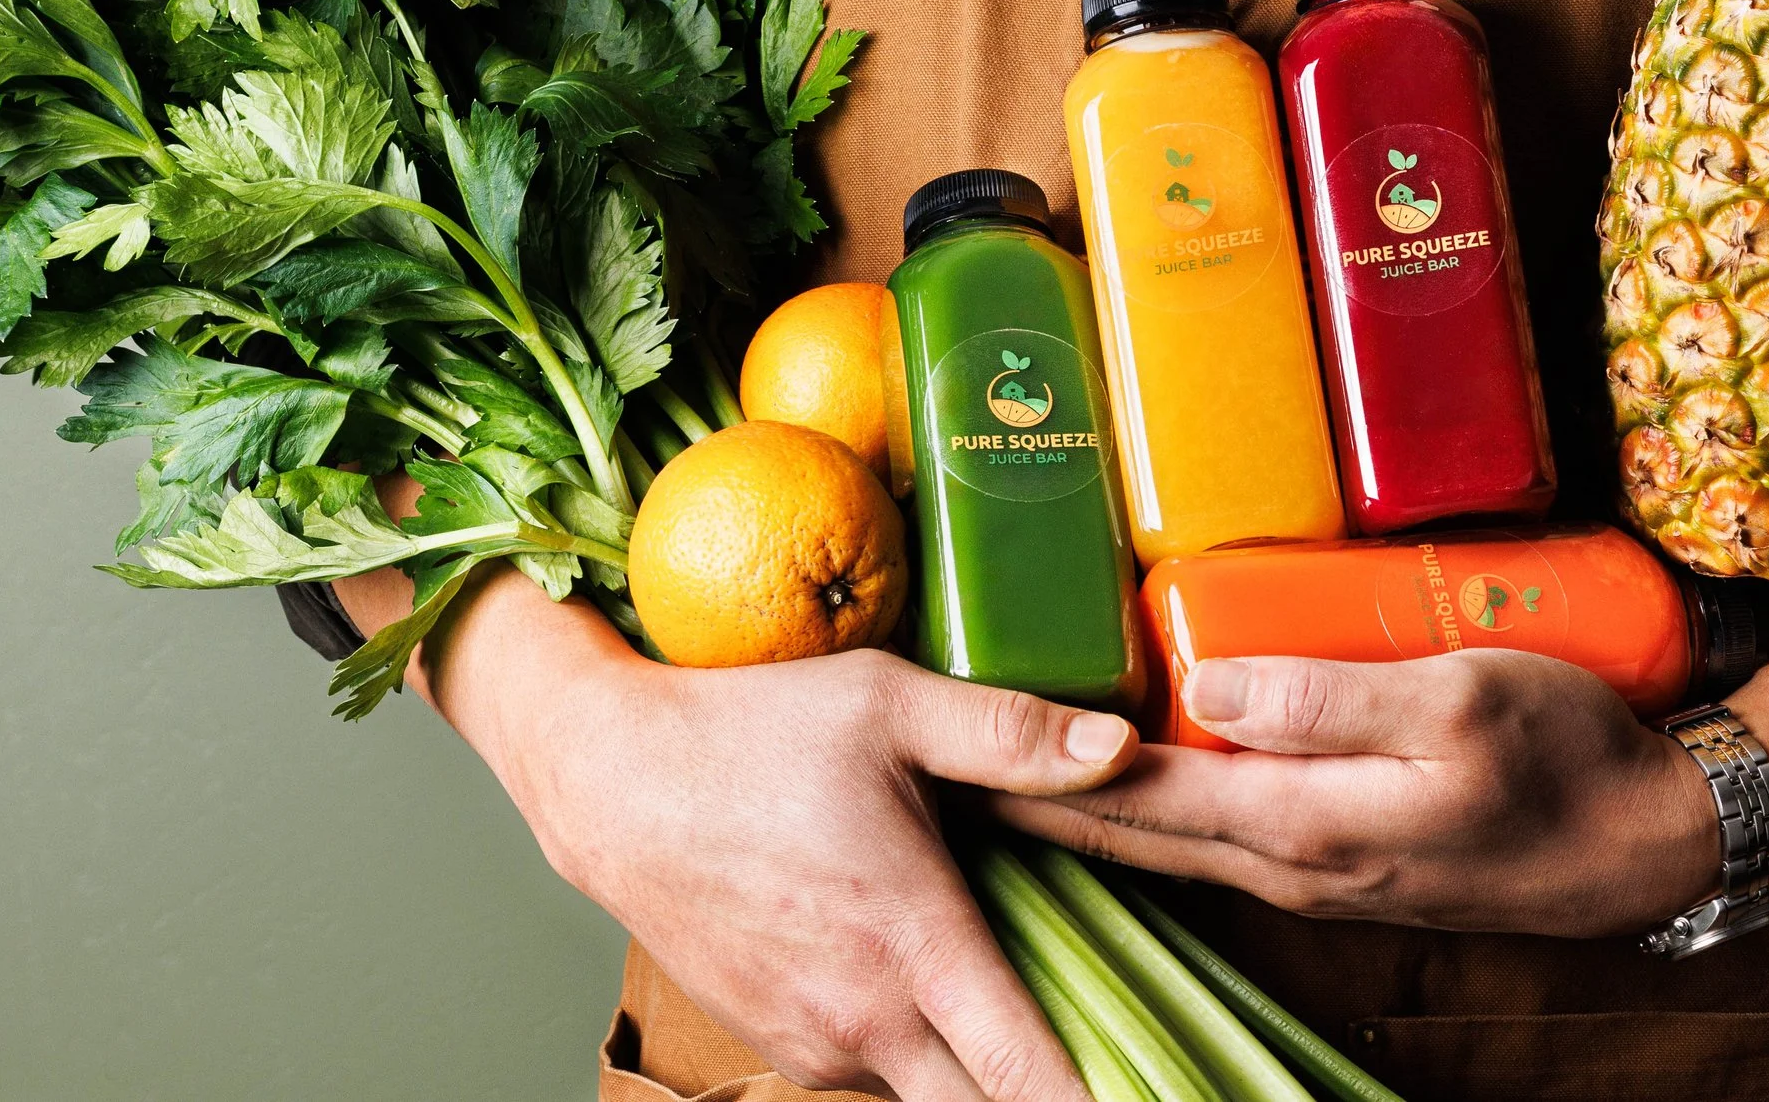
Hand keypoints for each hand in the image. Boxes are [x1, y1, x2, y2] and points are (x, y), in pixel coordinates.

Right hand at [372, 569, 1138, 1101]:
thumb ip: (1013, 733)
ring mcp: (816, 1045)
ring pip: (934, 1095)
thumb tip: (1124, 743)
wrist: (609, 780)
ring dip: (980, 1068)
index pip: (1030, 1076)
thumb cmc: (750, 733)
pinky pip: (878, 1076)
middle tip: (1112, 1055)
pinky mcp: (781, 1044)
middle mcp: (867, 1022)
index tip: (1160, 1087)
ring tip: (1023, 1001)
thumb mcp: (889, 706)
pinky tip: (935, 983)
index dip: (1101, 1097)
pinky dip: (921, 1053)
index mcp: (915, 949)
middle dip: (1051, 1091)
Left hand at [989, 649, 1719, 937]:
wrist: (1651, 844)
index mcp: (1307, 824)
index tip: (965, 740)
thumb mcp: (1457, 702)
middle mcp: (1297, 863)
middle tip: (957, 756)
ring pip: (1180, 839)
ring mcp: (1323, 872)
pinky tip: (1149, 774)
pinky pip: (1230, 836)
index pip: (1139, 798)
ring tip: (1022, 760)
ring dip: (1097, 806)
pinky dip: (1168, 810)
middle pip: (1139, 830)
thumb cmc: (1566, 758)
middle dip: (1043, 796)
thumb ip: (1327, 697)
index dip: (1045, 768)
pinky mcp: (1351, 860)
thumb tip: (1204, 685)